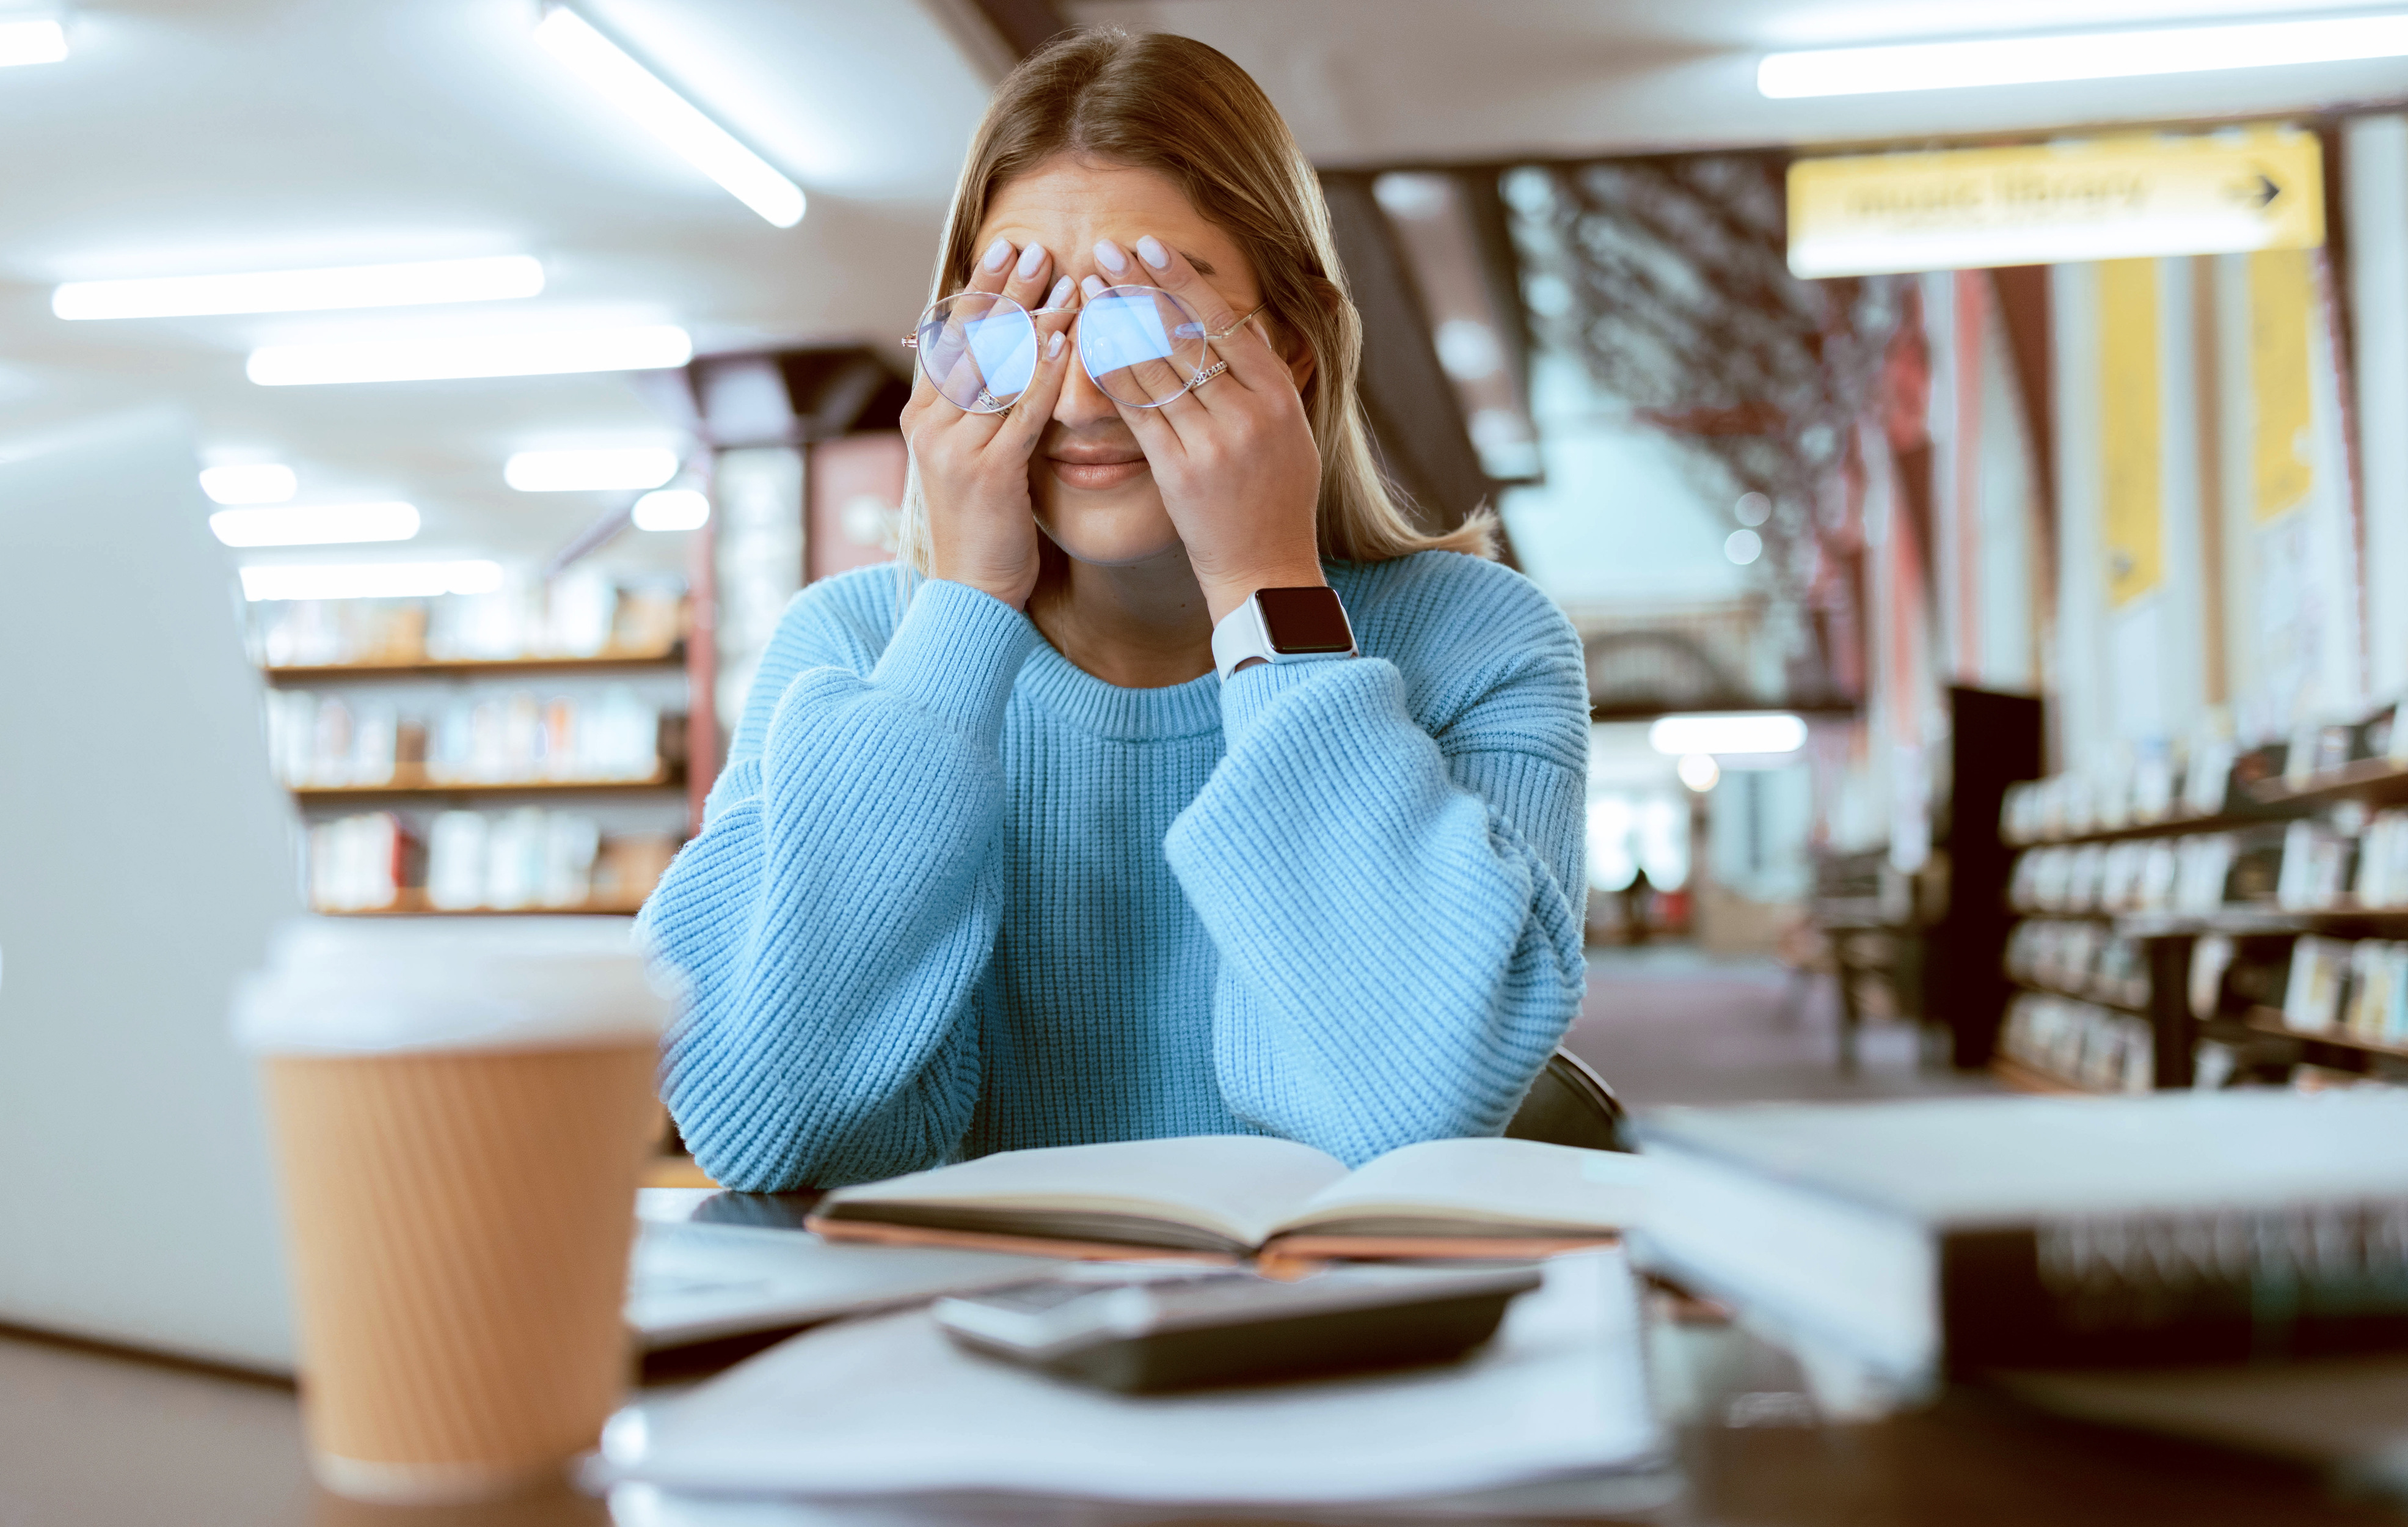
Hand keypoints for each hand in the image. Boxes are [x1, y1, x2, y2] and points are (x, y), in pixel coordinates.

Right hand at [899, 238, 1077, 610]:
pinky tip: (1067, 343)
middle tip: (1036, 248)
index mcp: (922, 414)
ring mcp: (955, 448)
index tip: (1005, 248)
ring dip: (1034, 321)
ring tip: (1066, 282)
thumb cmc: (982, 523)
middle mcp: (930, 424)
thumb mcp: (972, 455)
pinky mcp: (988, 475)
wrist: (971, 592)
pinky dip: (1045, 374)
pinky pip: (1022, 413)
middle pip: (970, 340)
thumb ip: (982, 407)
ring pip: (998, 369)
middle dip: (1004, 291)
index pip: (949, 336)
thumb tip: (1007, 352)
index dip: (978, 290)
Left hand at [1089, 236, 1323, 624]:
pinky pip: (1137, 411)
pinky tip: (1086, 345)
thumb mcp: (1292, 433)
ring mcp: (1212, 442)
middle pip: (1185, 335)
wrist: (1266, 572)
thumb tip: (1243, 324)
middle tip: (1106, 248)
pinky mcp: (1178, 470)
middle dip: (1141, 286)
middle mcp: (1248, 413)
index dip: (1183, 282)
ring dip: (1117, 321)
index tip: (1151, 247)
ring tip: (1088, 286)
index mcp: (1279, 397)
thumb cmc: (1278, 502)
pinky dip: (1111, 373)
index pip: (1225, 322)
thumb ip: (1268, 380)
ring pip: (1155, 367)